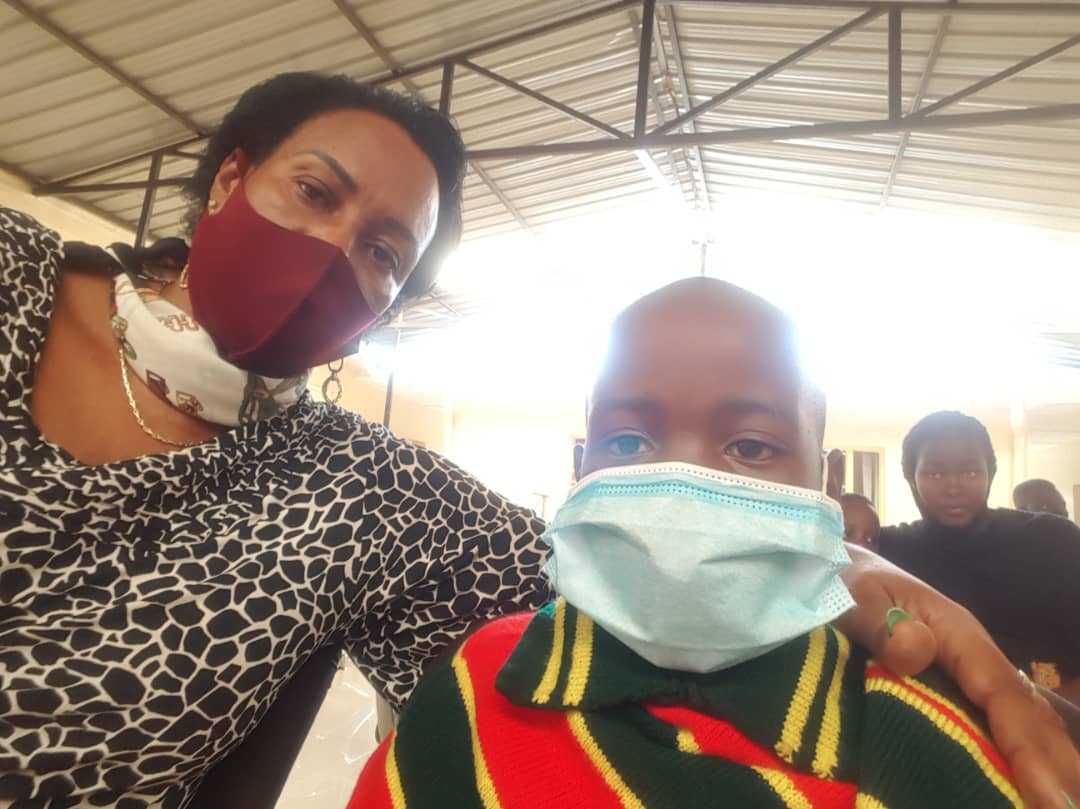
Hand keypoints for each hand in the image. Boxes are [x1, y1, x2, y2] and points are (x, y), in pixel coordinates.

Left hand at [835, 544, 1079, 808]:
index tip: (1047, 793)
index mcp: (956, 632)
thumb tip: (916, 649)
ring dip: (1043, 763)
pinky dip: (1014, 756)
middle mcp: (972, 656)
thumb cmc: (844, 584)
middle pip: (1025, 713)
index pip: (1001, 692)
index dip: (1025, 744)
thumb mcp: (854, 598)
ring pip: (1018, 720)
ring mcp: (965, 674)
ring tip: (1059, 806)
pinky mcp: (951, 687)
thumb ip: (880, 624)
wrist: (833, 573)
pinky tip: (1020, 786)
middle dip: (1051, 765)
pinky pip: (992, 723)